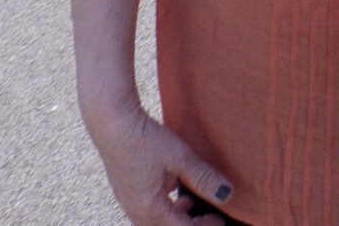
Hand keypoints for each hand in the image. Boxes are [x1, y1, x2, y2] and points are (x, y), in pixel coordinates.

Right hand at [84, 101, 234, 224]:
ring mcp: (127, 200)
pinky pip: (146, 207)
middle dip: (188, 224)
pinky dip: (163, 205)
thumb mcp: (180, 158)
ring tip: (190, 202)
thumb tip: (226, 195)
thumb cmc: (145, 140)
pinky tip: (172, 188)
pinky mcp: (125, 188)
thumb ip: (204, 178)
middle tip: (209, 216)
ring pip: (154, 219)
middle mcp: (135, 209)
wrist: (112, 123)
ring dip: (175, 216)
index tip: (219, 219)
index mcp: (148, 208)